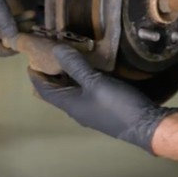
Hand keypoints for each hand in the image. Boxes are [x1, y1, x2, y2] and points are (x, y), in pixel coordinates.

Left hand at [29, 45, 177, 151]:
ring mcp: (90, 109)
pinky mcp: (103, 107)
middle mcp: (76, 108)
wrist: (146, 126)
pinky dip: (81, 79)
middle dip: (50, 73)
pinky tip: (89, 68)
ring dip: (66, 75)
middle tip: (48, 54)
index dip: (36, 74)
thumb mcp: (95, 82)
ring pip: (71, 90)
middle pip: (56, 90)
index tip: (31, 58)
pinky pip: (85, 91)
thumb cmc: (117, 105)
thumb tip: (56, 50)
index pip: (44, 89)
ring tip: (66, 57)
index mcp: (69, 104)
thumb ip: (75, 66)